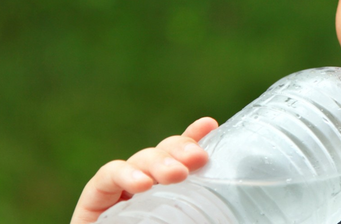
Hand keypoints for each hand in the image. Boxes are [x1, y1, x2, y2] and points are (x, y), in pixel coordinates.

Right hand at [70, 117, 218, 223]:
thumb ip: (204, 218)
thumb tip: (247, 218)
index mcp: (170, 196)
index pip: (181, 160)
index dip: (193, 139)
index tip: (211, 126)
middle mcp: (145, 190)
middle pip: (162, 154)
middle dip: (180, 149)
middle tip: (198, 160)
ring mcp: (119, 195)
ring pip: (139, 160)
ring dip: (158, 161)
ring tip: (176, 174)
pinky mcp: (93, 204)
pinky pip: (105, 178)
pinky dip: (124, 174)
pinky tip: (141, 183)